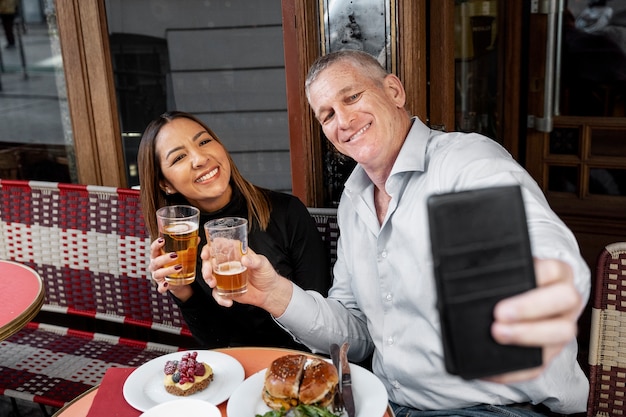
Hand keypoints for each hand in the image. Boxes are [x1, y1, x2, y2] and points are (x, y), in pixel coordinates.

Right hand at [149, 237, 192, 300]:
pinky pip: (160, 287)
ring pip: (158, 273)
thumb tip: (197, 238)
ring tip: (179, 267)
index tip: (162, 240)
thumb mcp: (181, 254)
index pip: (153, 249)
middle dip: (165, 258)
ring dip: (168, 270)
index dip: (156, 244)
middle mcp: (155, 266)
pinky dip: (162, 287)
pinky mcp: (161, 285)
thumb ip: (187, 246)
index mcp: (157, 256)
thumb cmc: (176, 263)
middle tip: (176, 255)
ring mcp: (157, 276)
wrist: (177, 280)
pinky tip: (167, 284)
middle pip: (156, 261)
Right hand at [201, 246, 292, 315]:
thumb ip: (255, 261)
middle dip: (205, 267)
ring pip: (210, 276)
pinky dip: (219, 298)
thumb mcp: (263, 264)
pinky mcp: (226, 289)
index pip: (218, 246)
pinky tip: (228, 301)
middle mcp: (228, 263)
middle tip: (208, 273)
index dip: (209, 248)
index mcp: (235, 253)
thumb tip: (245, 259)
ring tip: (213, 284)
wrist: (269, 292)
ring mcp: (225, 277)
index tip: (206, 254)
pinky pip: (217, 293)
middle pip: (210, 261)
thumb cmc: (266, 274)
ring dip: (208, 280)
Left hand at [487, 258, 583, 382]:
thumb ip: (497, 276)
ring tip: (496, 334)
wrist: (512, 306)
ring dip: (527, 335)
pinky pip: (539, 365)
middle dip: (531, 306)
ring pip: (561, 333)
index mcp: (557, 275)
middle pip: (566, 299)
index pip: (555, 270)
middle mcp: (566, 302)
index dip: (537, 273)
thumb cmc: (508, 285)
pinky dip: (514, 369)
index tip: (514, 277)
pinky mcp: (549, 354)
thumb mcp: (504, 275)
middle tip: (499, 313)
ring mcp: (562, 329)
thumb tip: (474, 280)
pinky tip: (491, 367)